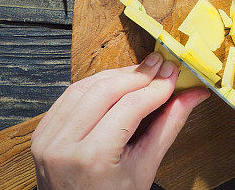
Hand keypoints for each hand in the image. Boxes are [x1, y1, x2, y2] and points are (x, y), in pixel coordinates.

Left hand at [31, 52, 208, 189]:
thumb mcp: (145, 168)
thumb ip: (169, 126)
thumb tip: (193, 95)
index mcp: (93, 159)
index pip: (130, 107)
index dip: (156, 87)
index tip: (173, 75)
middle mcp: (64, 146)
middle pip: (105, 91)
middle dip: (137, 74)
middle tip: (161, 65)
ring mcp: (48, 139)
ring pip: (85, 87)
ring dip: (116, 75)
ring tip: (142, 72)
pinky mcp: (42, 134)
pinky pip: (69, 96)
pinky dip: (95, 85)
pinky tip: (115, 82)